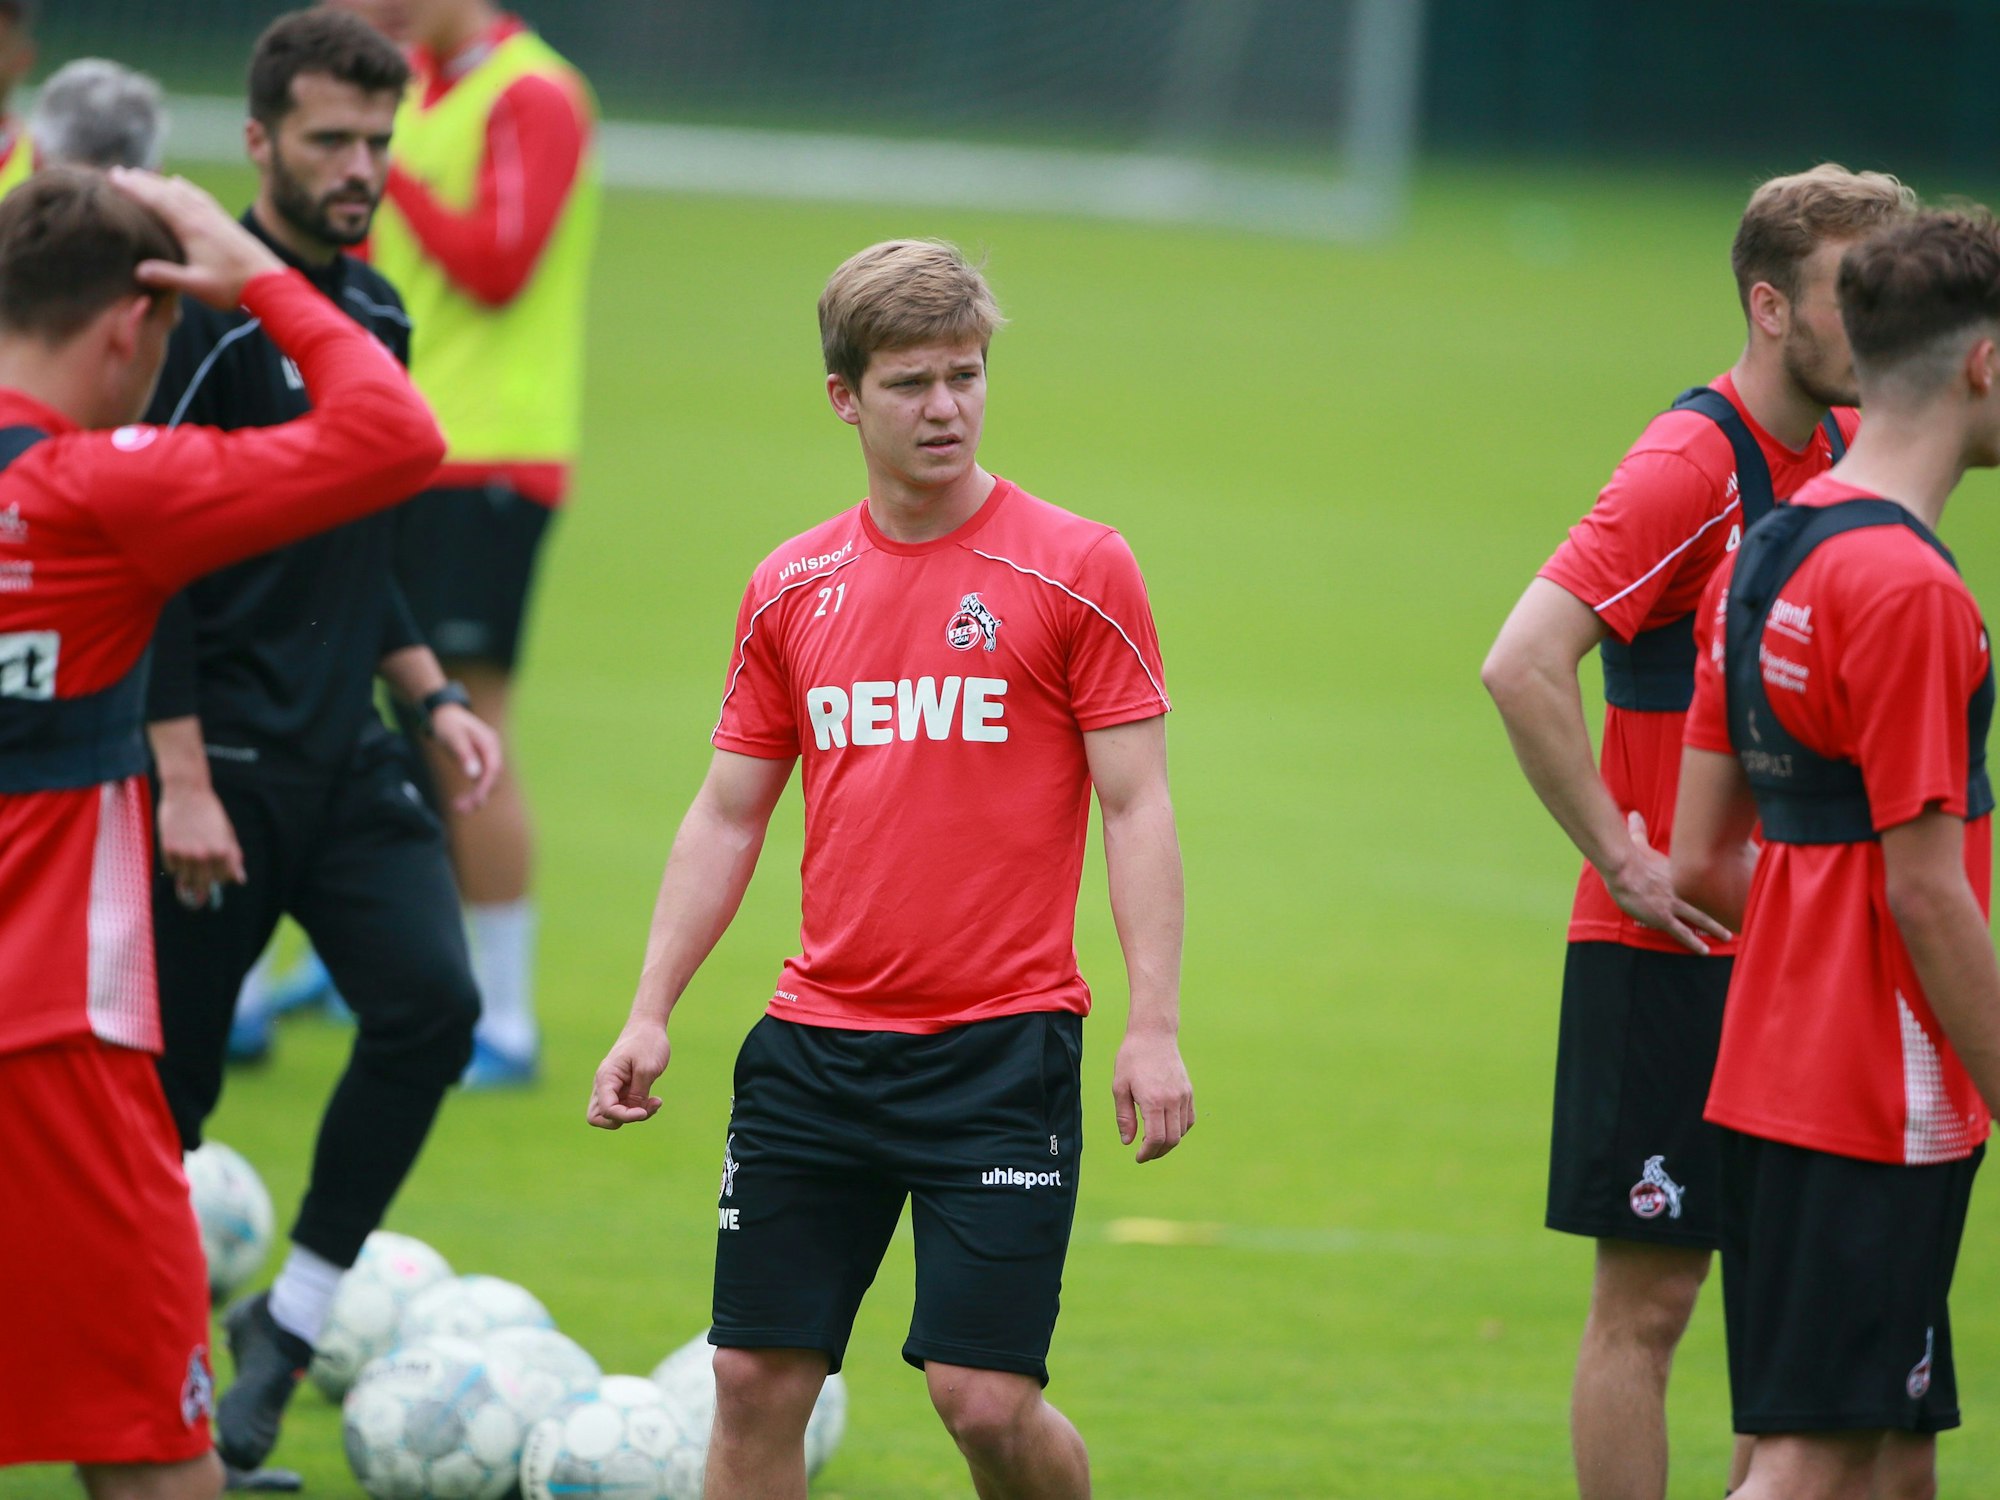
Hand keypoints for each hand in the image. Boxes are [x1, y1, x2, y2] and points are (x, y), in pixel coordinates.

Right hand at [107, 168, 283, 308]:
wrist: (271, 285)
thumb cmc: (233, 288)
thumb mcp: (198, 286)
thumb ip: (168, 276)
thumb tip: (138, 270)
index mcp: (192, 228)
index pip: (157, 202)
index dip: (134, 189)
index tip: (114, 177)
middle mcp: (203, 217)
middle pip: (167, 192)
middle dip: (142, 181)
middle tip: (119, 171)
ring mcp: (215, 217)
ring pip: (182, 192)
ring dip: (160, 182)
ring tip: (142, 175)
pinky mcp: (225, 221)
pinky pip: (200, 197)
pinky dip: (184, 188)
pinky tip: (179, 184)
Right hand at [157, 782, 245, 909]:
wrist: (187, 793)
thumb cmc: (211, 813)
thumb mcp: (228, 833)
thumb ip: (234, 858)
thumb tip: (240, 880)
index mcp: (223, 851)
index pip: (224, 879)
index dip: (222, 879)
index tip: (219, 876)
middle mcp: (204, 855)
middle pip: (204, 885)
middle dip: (205, 886)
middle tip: (203, 883)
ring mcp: (184, 853)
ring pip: (187, 880)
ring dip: (190, 878)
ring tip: (192, 863)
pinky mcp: (168, 849)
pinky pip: (173, 870)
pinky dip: (177, 867)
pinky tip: (181, 853)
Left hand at [430, 704, 502, 811]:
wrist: (445, 714)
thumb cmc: (448, 724)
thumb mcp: (453, 737)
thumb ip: (464, 755)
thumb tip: (474, 776)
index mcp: (490, 742)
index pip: (493, 769)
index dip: (486, 786)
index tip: (476, 801)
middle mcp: (493, 751)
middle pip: (492, 778)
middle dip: (479, 795)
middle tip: (461, 809)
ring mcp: (487, 756)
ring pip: (487, 781)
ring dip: (475, 796)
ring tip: (458, 808)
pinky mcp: (480, 762)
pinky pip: (480, 780)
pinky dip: (472, 791)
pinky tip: (461, 801)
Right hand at [587, 1023, 671, 1128]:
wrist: (648, 1025)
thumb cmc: (647, 1042)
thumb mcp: (647, 1068)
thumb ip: (638, 1093)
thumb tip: (633, 1112)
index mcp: (606, 1077)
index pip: (606, 1109)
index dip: (624, 1116)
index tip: (644, 1110)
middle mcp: (604, 1084)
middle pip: (597, 1117)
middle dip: (620, 1120)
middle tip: (642, 1110)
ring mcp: (612, 1088)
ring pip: (612, 1115)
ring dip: (632, 1115)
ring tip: (654, 1103)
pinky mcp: (623, 1089)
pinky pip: (625, 1107)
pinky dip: (639, 1109)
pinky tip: (655, 1100)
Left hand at [1112, 1029, 1193, 1162]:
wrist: (1154, 1035)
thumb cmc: (1132, 1059)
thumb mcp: (1120, 1087)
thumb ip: (1124, 1116)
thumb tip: (1128, 1141)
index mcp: (1153, 1100)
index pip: (1156, 1138)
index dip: (1148, 1153)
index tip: (1138, 1157)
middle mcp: (1172, 1100)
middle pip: (1172, 1140)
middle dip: (1158, 1152)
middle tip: (1145, 1154)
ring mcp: (1183, 1096)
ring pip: (1182, 1132)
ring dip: (1169, 1143)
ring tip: (1153, 1142)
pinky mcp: (1189, 1092)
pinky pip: (1189, 1120)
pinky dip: (1180, 1130)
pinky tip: (1166, 1129)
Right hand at [1603, 810, 1732, 954]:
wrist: (1625, 869)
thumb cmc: (1629, 856)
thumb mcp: (1637, 842)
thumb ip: (1638, 830)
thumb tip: (1633, 814)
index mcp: (1675, 873)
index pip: (1695, 880)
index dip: (1707, 885)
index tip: (1718, 887)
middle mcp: (1679, 888)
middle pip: (1705, 900)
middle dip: (1720, 908)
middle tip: (1734, 916)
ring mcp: (1673, 904)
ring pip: (1699, 918)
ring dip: (1714, 927)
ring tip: (1727, 936)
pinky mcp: (1663, 917)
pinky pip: (1681, 932)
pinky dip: (1693, 942)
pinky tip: (1704, 951)